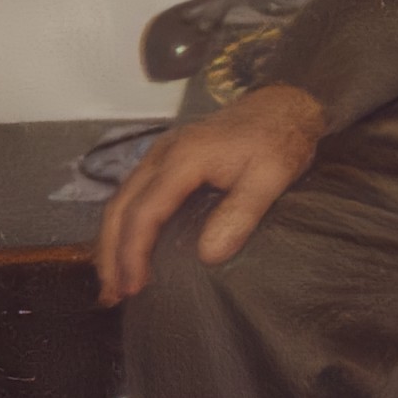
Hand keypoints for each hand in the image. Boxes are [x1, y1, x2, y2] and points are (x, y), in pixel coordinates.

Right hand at [94, 83, 328, 305]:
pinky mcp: (167, 158)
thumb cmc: (281, 138)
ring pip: (122, 200)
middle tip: (113, 294)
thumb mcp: (272, 176)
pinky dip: (126, 224)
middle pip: (120, 207)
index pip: (145, 212)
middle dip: (111, 253)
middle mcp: (163, 154)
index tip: (134, 287)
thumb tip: (206, 256)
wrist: (286, 103)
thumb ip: (240, 213)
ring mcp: (162, 154)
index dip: (134, 252)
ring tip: (114, 281)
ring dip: (113, 241)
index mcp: (184, 158)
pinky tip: (130, 247)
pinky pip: (135, 194)